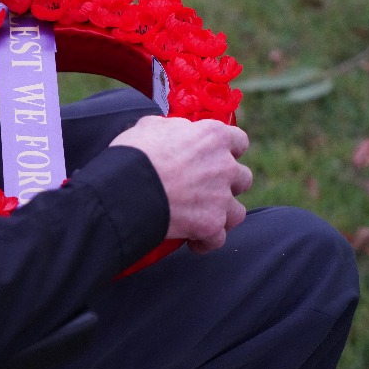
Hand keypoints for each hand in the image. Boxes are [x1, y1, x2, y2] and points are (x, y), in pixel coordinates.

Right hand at [110, 116, 252, 253]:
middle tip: (204, 189)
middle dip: (227, 185)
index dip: (228, 151)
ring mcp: (221, 197)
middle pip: (242, 178)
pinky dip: (206, 241)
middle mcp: (224, 166)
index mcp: (213, 137)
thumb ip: (172, 129)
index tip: (214, 158)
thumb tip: (171, 132)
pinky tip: (192, 240)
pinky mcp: (211, 224)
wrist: (126, 187)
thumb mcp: (150, 126)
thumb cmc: (135, 154)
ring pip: (237, 212)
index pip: (239, 141)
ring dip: (221, 215)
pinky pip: (218, 239)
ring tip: (201, 218)